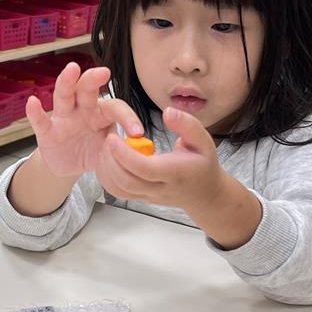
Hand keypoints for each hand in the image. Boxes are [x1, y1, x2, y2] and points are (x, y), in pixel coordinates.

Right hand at [25, 63, 142, 178]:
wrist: (69, 166)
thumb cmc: (93, 151)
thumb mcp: (110, 153)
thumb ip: (121, 151)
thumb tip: (139, 152)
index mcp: (102, 113)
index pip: (116, 108)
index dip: (128, 118)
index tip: (137, 132)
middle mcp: (82, 109)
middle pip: (87, 89)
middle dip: (94, 79)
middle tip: (104, 72)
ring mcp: (63, 118)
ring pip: (64, 96)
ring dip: (67, 81)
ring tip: (72, 69)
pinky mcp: (47, 132)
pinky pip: (40, 120)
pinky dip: (35, 111)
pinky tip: (32, 102)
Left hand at [96, 106, 261, 247]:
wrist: (204, 193)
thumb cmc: (202, 163)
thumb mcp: (203, 140)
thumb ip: (187, 124)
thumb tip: (167, 113)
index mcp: (175, 172)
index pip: (145, 168)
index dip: (125, 154)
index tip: (113, 137)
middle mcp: (161, 188)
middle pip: (128, 182)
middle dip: (112, 162)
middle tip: (107, 139)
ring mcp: (150, 196)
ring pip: (121, 190)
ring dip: (107, 171)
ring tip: (107, 149)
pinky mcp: (142, 198)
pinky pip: (120, 192)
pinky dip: (108, 178)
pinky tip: (109, 161)